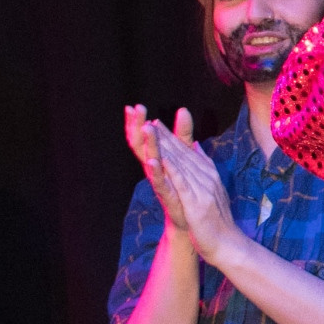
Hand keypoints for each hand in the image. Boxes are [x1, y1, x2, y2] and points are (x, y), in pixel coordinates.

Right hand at [125, 104, 195, 226]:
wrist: (190, 217)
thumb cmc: (183, 185)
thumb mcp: (184, 155)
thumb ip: (182, 135)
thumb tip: (183, 110)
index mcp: (157, 158)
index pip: (144, 137)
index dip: (137, 122)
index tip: (133, 106)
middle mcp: (154, 168)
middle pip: (141, 144)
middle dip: (137, 127)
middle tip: (134, 110)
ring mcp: (160, 181)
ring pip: (150, 159)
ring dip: (148, 143)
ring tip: (145, 128)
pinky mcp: (168, 194)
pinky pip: (159, 182)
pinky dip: (156, 172)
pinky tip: (153, 161)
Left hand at [152, 122, 243, 265]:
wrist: (227, 244)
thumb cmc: (217, 220)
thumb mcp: (210, 189)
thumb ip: (203, 166)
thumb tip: (195, 145)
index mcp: (208, 174)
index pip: (187, 152)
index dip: (171, 136)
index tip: (155, 122)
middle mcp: (206, 178)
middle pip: (182, 153)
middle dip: (165, 136)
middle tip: (149, 120)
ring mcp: (202, 190)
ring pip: (180, 164)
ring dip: (165, 147)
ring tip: (151, 130)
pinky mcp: (196, 203)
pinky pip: (182, 184)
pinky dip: (172, 171)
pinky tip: (161, 160)